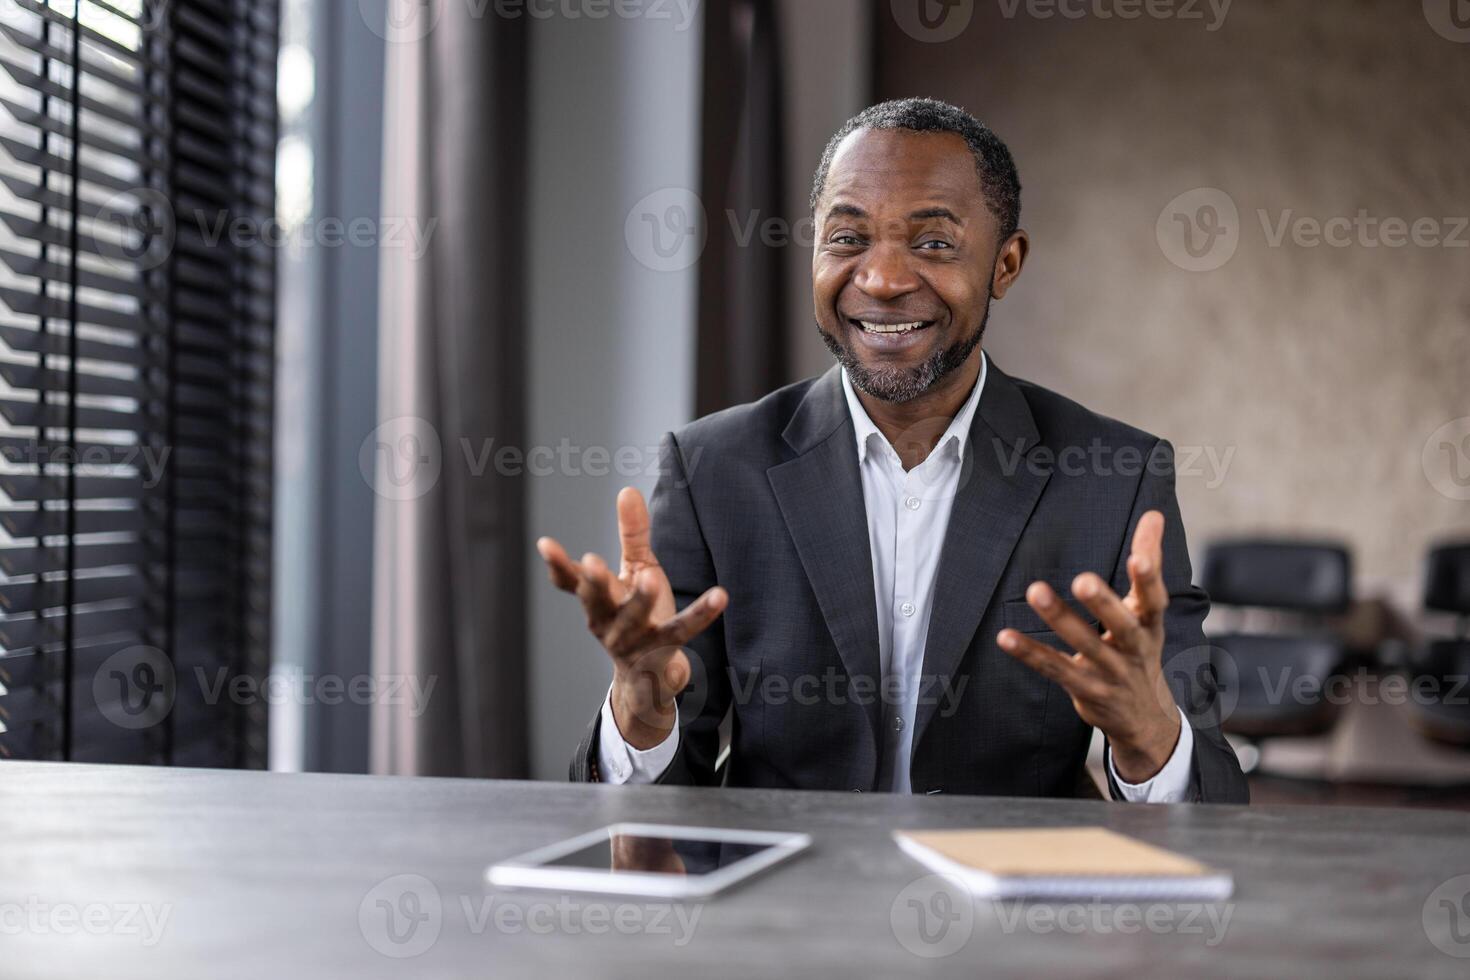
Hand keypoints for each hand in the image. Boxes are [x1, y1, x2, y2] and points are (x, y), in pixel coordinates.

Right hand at [537, 487, 726, 750]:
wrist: (651, 677)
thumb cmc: (640, 616)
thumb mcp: (636, 570)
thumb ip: (632, 534)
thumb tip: (627, 488)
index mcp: (598, 602)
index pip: (572, 583)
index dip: (558, 564)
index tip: (545, 544)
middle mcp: (607, 623)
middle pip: (597, 602)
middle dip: (594, 582)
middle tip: (591, 562)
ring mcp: (632, 642)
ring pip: (634, 619)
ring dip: (640, 600)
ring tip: (649, 579)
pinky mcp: (661, 653)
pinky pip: (683, 630)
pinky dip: (701, 613)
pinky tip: (720, 595)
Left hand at [997, 510, 1182, 783]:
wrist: (1143, 718)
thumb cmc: (1139, 648)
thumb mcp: (1149, 610)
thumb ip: (1148, 561)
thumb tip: (1153, 514)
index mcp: (1151, 624)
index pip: (1154, 599)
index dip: (1149, 580)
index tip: (1139, 558)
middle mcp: (1134, 649)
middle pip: (1122, 626)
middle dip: (1104, 604)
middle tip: (1082, 579)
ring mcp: (1110, 673)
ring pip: (1084, 646)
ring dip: (1060, 619)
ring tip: (1036, 590)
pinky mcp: (1085, 690)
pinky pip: (1054, 668)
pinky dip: (1030, 653)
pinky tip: (1005, 637)